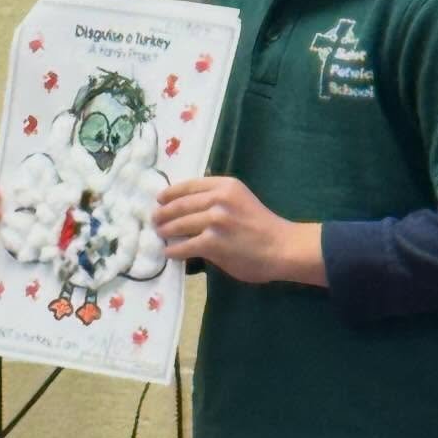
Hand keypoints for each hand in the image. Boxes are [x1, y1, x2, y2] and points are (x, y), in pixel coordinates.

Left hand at [155, 176, 325, 286]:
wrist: (283, 247)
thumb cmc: (264, 226)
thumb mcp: (241, 199)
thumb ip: (219, 197)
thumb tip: (190, 202)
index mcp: (226, 185)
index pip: (189, 186)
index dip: (171, 192)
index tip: (160, 198)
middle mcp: (219, 199)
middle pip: (180, 204)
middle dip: (163, 212)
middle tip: (154, 219)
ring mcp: (215, 221)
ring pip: (179, 224)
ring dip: (165, 230)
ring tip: (159, 234)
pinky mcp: (213, 243)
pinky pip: (184, 246)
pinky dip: (173, 250)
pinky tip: (169, 252)